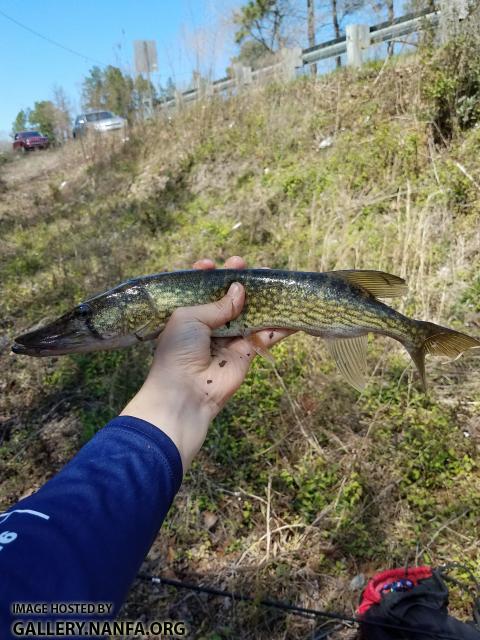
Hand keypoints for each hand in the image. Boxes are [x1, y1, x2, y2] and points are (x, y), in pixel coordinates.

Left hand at [120, 256, 292, 472]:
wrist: (186, 392)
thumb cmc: (179, 350)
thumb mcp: (190, 317)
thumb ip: (218, 303)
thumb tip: (241, 290)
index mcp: (188, 314)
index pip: (199, 290)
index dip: (207, 275)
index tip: (211, 264)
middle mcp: (209, 325)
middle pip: (228, 298)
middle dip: (239, 281)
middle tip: (246, 264)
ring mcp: (230, 338)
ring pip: (251, 313)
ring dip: (263, 298)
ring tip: (275, 279)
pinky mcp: (247, 352)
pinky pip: (267, 334)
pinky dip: (282, 325)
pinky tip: (295, 310)